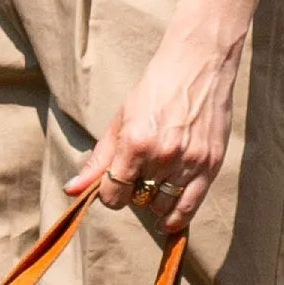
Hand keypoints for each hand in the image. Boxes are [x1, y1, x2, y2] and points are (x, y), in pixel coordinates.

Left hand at [67, 17, 243, 236]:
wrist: (198, 65)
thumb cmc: (155, 89)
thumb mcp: (121, 120)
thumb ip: (98, 159)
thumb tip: (72, 191)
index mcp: (135, 142)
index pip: (113, 193)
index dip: (109, 193)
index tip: (112, 186)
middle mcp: (162, 155)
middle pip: (139, 200)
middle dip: (133, 194)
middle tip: (137, 176)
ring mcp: (189, 161)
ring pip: (163, 206)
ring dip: (154, 202)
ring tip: (154, 183)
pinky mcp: (211, 165)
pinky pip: (190, 207)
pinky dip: (177, 218)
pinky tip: (168, 219)